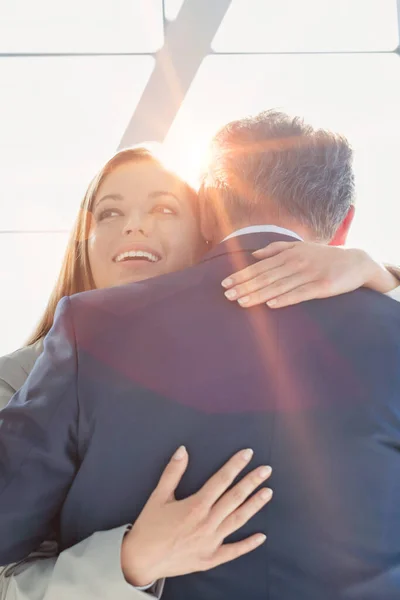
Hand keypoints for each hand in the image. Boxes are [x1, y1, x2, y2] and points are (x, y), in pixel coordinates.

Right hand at [121, 447, 271, 586]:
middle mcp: (207, 522)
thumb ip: (173, 472)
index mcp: (196, 505)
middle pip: (234, 498)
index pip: (221, 480)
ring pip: (238, 520)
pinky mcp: (210, 558)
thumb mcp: (158, 496)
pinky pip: (233, 551)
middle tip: (267, 470)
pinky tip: (261, 536)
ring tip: (268, 492)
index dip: (235, 465)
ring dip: (254, 505)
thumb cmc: (149, 526)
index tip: (248, 454)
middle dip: (251, 482)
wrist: (140, 561)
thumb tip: (183, 450)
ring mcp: (211, 541)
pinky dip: (248, 544)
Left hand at [222, 241, 398, 308]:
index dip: (242, 275)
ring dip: (258, 295)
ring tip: (241, 302)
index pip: (260, 266)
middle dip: (244, 286)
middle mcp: (295, 263)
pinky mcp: (321, 287)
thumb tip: (253, 254)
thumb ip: (276, 249)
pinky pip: (299, 294)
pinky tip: (270, 304)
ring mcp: (308, 275)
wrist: (355, 262)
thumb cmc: (324, 256)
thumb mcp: (300, 247)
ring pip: (278, 286)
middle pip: (265, 277)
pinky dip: (284, 299)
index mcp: (288, 254)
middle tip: (227, 295)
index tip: (225, 283)